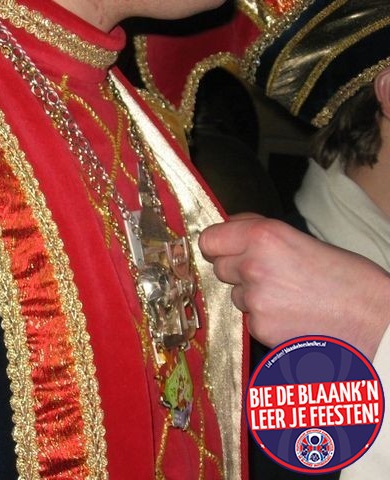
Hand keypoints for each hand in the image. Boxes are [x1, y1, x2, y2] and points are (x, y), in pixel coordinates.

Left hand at [199, 214, 389, 359]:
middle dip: (236, 269)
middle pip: (219, 266)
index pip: (209, 238)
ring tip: (288, 296)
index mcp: (264, 236)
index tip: (224, 248)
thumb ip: (260, 232)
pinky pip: (248, 318)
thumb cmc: (348, 278)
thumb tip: (230, 227)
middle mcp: (252, 265)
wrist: (373, 320)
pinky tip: (290, 315)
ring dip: (251, 294)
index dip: (217, 244)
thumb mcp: (301, 238)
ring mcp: (254, 299)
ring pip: (234, 293)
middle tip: (268, 273)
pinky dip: (263, 317)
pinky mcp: (259, 326)